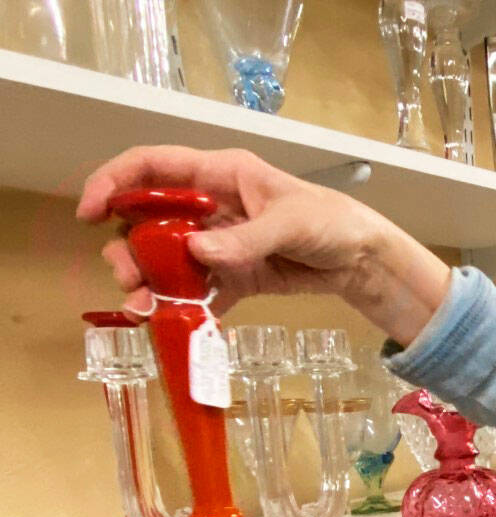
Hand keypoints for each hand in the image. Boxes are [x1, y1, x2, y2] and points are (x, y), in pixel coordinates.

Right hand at [77, 145, 452, 344]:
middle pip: (148, 221)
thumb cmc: (331, 221)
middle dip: (128, 249)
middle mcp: (210, 208)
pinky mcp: (232, 278)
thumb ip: (246, 239)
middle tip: (128, 280)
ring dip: (149, 285)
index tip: (91, 212)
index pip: (152, 167)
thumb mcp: (292, 223)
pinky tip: (174, 328)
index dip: (114, 182)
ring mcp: (219, 245)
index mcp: (220, 176)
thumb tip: (197, 253)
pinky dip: (183, 310)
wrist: (362, 260)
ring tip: (144, 310)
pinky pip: (197, 293)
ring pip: (166, 261)